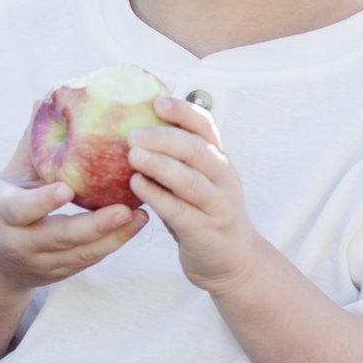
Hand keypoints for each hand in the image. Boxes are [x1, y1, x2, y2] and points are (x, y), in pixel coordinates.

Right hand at [0, 132, 146, 289]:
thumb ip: (30, 145)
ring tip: (140, 214)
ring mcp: (44, 263)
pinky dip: (115, 242)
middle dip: (94, 226)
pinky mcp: (63, 273)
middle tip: (124, 209)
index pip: (21, 210)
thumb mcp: (10, 177)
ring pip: (82, 253)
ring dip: (114, 236)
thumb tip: (44, 99)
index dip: (42, 202)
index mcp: (3, 215)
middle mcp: (21, 243)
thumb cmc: (6, 207)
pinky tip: (137, 222)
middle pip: (60, 238)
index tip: (66, 189)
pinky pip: (92, 258)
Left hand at [126, 96, 257, 292]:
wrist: (232, 261)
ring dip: (161, 166)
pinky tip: (137, 186)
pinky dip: (158, 197)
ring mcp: (217, 207)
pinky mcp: (205, 233)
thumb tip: (131, 124)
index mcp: (219, 159)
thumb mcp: (196, 179)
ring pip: (191, 181)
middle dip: (165, 139)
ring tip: (133, 156)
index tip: (157, 102)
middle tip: (133, 134)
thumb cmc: (202, 212)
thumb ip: (174, 157)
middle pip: (197, 151)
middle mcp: (223, 179)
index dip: (183, 112)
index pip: (206, 127)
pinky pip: (180, 212)